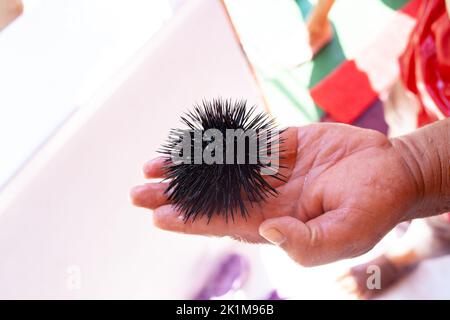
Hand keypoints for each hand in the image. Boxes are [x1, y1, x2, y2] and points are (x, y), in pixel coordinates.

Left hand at [131, 124, 420, 265]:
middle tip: (139, 191)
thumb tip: (265, 229)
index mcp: (276, 223)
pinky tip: (193, 141)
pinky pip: (242, 143)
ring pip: (219, 170)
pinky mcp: (280, 146)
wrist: (392, 169)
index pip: (223, 223)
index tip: (159, 215)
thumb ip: (306, 241)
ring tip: (154, 165)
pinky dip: (216, 142)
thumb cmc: (374, 204)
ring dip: (187, 167)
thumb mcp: (347, 233)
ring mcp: (270, 171)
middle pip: (211, 198)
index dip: (191, 220)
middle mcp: (265, 199)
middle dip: (176, 195)